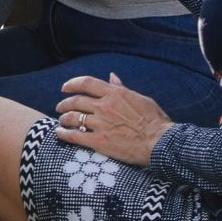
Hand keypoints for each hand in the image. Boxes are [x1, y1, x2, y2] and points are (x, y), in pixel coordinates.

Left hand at [53, 73, 172, 166]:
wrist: (161, 144)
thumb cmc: (156, 122)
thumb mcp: (140, 99)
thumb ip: (122, 88)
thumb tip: (111, 77)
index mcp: (115, 94)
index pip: (86, 83)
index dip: (72, 84)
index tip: (65, 88)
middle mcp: (104, 106)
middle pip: (76, 101)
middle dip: (64, 103)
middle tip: (60, 107)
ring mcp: (100, 124)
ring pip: (72, 117)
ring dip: (64, 118)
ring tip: (61, 121)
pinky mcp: (99, 142)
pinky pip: (75, 136)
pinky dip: (64, 134)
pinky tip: (60, 134)